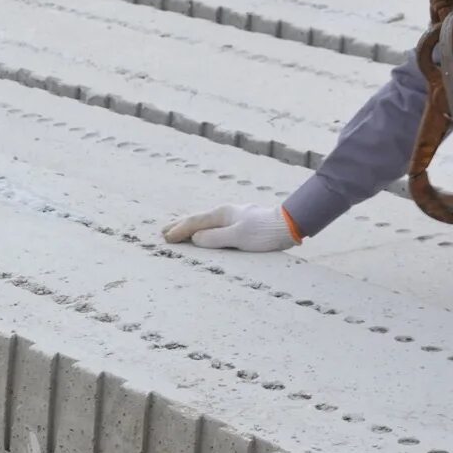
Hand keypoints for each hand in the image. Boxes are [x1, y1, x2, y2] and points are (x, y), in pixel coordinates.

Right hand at [162, 203, 298, 251]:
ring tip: (178, 231)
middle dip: (180, 225)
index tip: (165, 239)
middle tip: (163, 232)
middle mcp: (225, 213)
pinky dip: (203, 230)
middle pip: (197, 220)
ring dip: (190, 228)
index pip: (194, 223)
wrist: (289, 225)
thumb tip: (194, 238)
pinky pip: (214, 227)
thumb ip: (214, 238)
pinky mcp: (241, 224)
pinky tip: (204, 234)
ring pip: (205, 223)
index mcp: (222, 214)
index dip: (178, 231)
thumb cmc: (265, 232)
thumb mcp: (238, 236)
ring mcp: (233, 218)